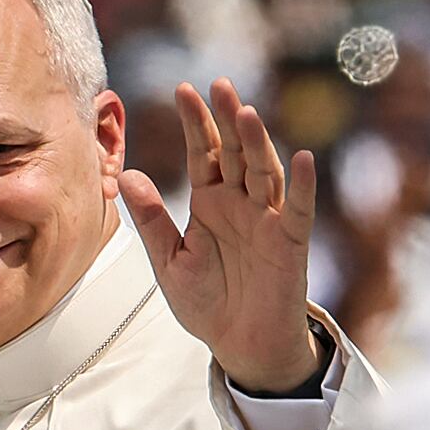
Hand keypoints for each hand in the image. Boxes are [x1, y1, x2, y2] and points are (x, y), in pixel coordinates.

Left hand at [124, 80, 320, 393]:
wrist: (238, 344)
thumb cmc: (206, 302)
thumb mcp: (169, 262)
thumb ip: (152, 221)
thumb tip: (127, 176)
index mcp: (209, 202)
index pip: (202, 153)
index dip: (195, 123)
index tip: (182, 89)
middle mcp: (240, 203)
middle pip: (234, 153)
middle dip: (226, 119)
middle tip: (217, 85)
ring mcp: (267, 219)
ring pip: (263, 172)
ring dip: (257, 143)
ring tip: (245, 113)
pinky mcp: (290, 243)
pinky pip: (298, 211)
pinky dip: (301, 186)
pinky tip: (302, 158)